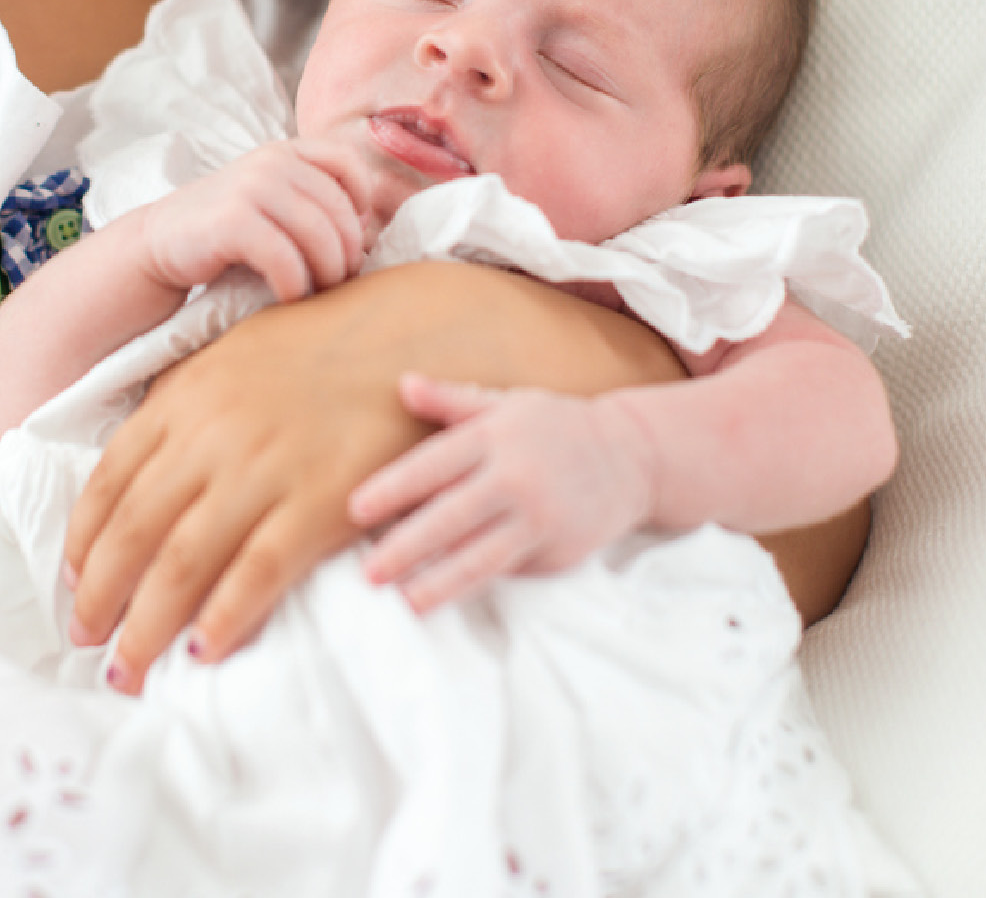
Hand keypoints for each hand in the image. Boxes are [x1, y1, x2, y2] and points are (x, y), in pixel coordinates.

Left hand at [62, 270, 437, 690]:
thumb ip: (182, 406)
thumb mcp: (232, 355)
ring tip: (127, 672)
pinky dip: (223, 620)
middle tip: (85, 641)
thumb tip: (136, 473)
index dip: (84, 543)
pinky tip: (202, 651)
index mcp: (185, 395)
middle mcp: (213, 433)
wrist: (411, 334)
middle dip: (100, 598)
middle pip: (135, 533)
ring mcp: (264, 469)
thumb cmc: (320, 347)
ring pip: (181, 564)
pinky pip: (256, 574)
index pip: (109, 482)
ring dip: (146, 628)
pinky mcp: (319, 501)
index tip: (73, 584)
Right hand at [138, 139, 374, 301]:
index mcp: (286, 152)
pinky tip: (287, 296)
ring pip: (318, 234)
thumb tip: (366, 239)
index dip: (361, 201)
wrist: (160, 243)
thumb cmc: (227, 232)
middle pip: (339, 210)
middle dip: (346, 253)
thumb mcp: (273, 201)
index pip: (348, 163)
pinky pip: (284, 258)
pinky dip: (294, 284)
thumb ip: (313, 203)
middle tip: (336, 282)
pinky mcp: (232, 221)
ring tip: (315, 292)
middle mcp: (271, 162)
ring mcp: (250, 187)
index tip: (350, 235)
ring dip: (326, 272)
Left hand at [348, 373, 657, 610]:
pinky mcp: (557, 552)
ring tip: (405, 601)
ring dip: (439, 583)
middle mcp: (516, 478)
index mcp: (496, 436)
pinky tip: (443, 595)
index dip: (394, 487)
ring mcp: (539, 519)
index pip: (435, 463)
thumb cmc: (554, 427)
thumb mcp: (506, 403)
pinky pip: (509, 570)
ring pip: (481, 558)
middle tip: (368, 572)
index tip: (356, 509)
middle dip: (407, 547)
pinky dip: (475, 584)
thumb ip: (451, 400)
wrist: (630, 457)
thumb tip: (402, 384)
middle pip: (452, 518)